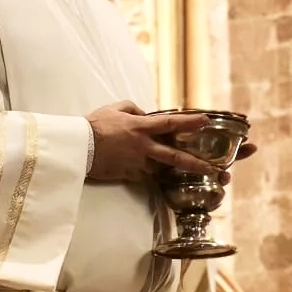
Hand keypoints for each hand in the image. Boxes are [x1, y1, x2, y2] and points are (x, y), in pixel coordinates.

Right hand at [85, 102, 258, 182]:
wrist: (74, 148)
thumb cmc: (93, 125)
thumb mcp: (116, 109)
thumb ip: (136, 111)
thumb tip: (149, 116)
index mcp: (140, 127)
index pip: (170, 123)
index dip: (190, 123)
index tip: (206, 121)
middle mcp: (143, 146)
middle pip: (175, 155)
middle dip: (197, 162)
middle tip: (218, 168)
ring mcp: (137, 163)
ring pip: (165, 169)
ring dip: (183, 173)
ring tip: (204, 177)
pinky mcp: (130, 175)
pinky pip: (149, 177)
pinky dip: (161, 177)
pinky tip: (176, 182)